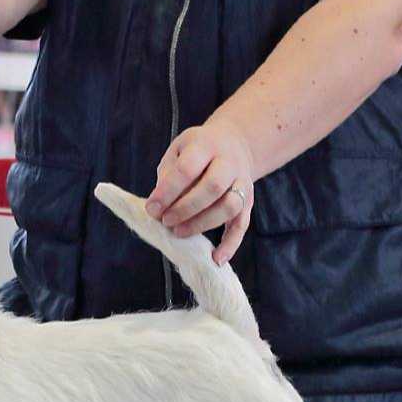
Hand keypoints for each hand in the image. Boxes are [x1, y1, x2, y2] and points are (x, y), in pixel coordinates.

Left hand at [146, 119, 255, 264]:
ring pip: (230, 206)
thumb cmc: (196, 151)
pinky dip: (231, 244)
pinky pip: (243, 224)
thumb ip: (168, 175)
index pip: (187, 169)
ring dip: (203, 224)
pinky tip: (216, 259)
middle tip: (165, 221)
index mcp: (206, 145)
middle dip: (185, 208)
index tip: (152, 208)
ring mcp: (242, 182)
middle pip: (213, 187)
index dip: (168, 191)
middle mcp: (229, 162)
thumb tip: (157, 206)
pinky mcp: (249, 201)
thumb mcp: (178, 151)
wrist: (233, 143)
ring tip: (179, 232)